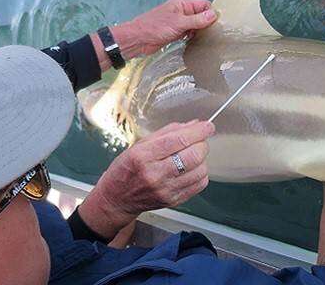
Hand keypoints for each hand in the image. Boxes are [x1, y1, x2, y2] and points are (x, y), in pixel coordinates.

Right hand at [77, 120, 214, 239]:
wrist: (117, 198)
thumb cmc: (127, 168)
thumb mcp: (140, 144)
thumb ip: (167, 132)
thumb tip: (194, 124)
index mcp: (143, 156)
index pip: (178, 140)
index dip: (198, 131)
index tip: (208, 126)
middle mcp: (155, 174)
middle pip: (193, 155)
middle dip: (202, 144)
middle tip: (199, 141)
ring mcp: (165, 190)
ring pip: (200, 170)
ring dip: (202, 159)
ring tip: (191, 156)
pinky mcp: (173, 200)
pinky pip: (200, 184)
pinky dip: (201, 173)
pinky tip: (191, 170)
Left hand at [90, 0, 217, 69]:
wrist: (138, 40)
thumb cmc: (155, 28)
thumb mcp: (179, 23)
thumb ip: (197, 20)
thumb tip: (214, 15)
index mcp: (182, 3)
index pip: (203, 4)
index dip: (211, 13)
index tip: (218, 25)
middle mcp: (181, 11)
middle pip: (201, 15)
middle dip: (206, 23)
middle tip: (214, 34)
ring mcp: (178, 22)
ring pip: (195, 25)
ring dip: (200, 32)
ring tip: (206, 40)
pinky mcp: (175, 32)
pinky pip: (189, 33)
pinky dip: (192, 37)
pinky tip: (195, 43)